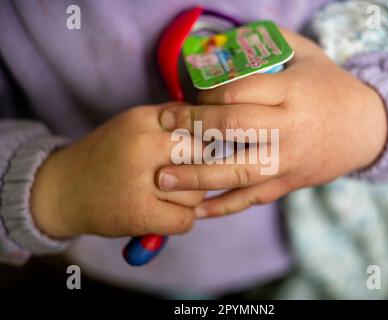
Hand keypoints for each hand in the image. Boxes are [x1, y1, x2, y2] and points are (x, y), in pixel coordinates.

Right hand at [30, 104, 203, 237]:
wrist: (64, 189)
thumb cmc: (108, 156)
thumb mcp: (134, 125)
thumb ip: (172, 120)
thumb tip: (215, 125)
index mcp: (142, 119)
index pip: (198, 124)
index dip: (207, 140)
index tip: (204, 150)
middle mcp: (142, 146)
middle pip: (203, 156)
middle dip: (202, 168)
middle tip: (188, 176)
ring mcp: (140, 182)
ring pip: (197, 191)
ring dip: (190, 199)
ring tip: (168, 196)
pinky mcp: (139, 214)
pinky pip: (185, 219)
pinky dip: (181, 220)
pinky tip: (166, 214)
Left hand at [156, 29, 387, 217]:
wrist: (367, 129)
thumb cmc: (330, 87)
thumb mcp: (307, 55)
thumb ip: (269, 42)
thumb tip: (226, 38)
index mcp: (292, 93)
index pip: (238, 92)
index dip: (206, 94)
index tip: (190, 95)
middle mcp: (290, 129)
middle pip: (232, 128)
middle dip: (192, 126)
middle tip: (162, 124)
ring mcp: (289, 162)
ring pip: (238, 171)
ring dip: (196, 176)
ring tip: (162, 179)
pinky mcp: (288, 185)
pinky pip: (252, 199)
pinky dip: (223, 207)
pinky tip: (196, 210)